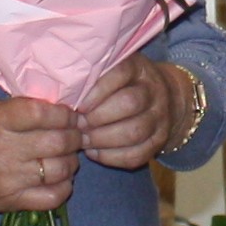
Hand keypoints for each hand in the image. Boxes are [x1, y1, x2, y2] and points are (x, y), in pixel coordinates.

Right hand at [0, 96, 85, 222]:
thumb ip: (21, 109)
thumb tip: (61, 108)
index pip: (43, 113)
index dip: (65, 114)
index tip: (69, 115)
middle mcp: (4, 150)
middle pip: (58, 142)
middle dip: (74, 136)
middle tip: (74, 135)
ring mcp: (9, 179)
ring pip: (61, 169)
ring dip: (71, 161)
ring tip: (66, 156)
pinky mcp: (11, 202)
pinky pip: (53, 197)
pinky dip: (64, 187)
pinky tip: (59, 178)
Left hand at [75, 58, 199, 172]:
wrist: (164, 99)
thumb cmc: (120, 84)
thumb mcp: (110, 70)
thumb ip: (90, 76)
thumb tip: (61, 94)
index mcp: (138, 68)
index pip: (120, 73)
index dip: (97, 90)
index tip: (79, 104)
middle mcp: (154, 90)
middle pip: (130, 103)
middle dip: (98, 117)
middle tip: (78, 124)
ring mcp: (160, 117)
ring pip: (134, 132)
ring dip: (103, 140)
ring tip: (83, 140)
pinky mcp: (159, 141)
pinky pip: (137, 154)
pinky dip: (111, 157)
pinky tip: (94, 152)